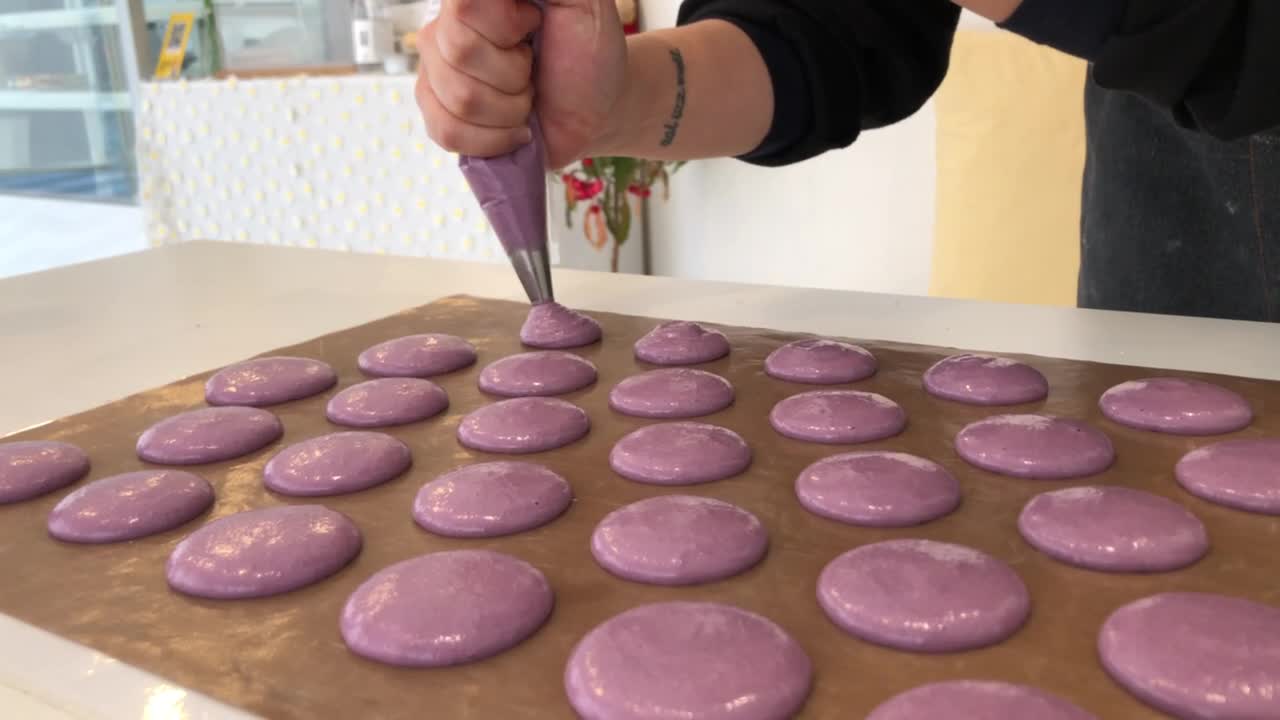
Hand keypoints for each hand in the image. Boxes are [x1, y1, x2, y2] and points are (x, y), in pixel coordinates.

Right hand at [416, 0, 626, 167]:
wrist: (594, 111)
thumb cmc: (589, 52)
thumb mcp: (582, 1)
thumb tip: (518, 0)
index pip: (464, 6)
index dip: (504, 27)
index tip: (534, 25)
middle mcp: (447, 25)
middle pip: (460, 52)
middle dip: (514, 73)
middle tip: (533, 70)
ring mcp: (436, 68)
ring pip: (459, 98)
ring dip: (509, 110)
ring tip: (527, 99)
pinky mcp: (435, 110)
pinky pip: (447, 130)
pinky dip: (493, 139)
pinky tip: (512, 128)